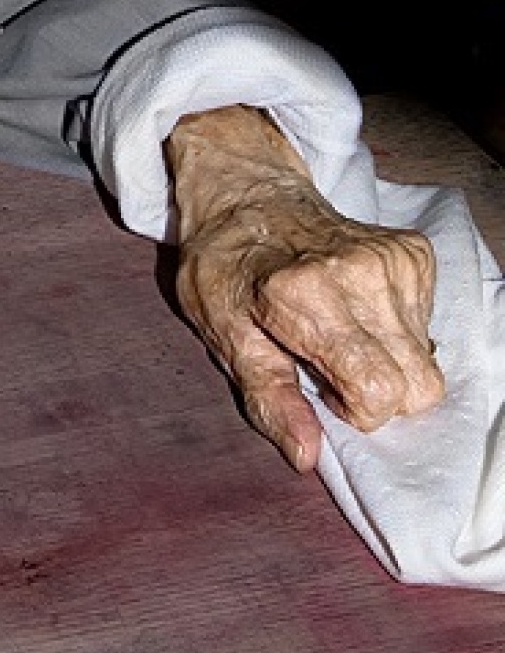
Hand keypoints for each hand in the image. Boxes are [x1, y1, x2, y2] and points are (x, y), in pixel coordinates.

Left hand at [166, 104, 443, 472]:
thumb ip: (269, 397)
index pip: (377, 393)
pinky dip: (397, 333)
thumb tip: (307, 456)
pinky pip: (427, 329)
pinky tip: (357, 310)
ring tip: (340, 332)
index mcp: (305, 294)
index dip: (352, 409)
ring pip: (426, 362)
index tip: (321, 386)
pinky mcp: (414, 253)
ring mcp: (393, 258)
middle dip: (379, 395)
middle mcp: (359, 272)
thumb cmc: (226, 267)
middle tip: (331, 364)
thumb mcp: (224, 334)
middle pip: (416, 387)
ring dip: (389, 363)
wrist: (246, 195)